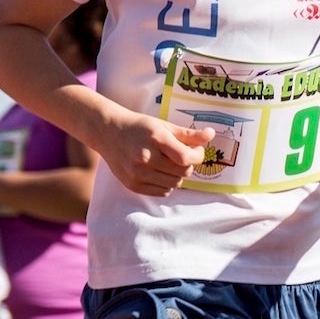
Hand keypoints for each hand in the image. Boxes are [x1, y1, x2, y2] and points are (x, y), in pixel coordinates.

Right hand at [97, 111, 215, 195]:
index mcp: (155, 139)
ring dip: (178, 176)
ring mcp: (138, 173)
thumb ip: (188, 134)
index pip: (186, 158)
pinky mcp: (133, 185)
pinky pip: (162, 192)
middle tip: (183, 156)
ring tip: (170, 164)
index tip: (197, 151)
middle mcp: (146, 158)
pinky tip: (161, 173)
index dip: (198, 156)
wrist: (108, 132)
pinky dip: (167, 185)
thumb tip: (211, 134)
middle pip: (183, 173)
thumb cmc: (139, 127)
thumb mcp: (163, 126)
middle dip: (188, 165)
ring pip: (174, 184)